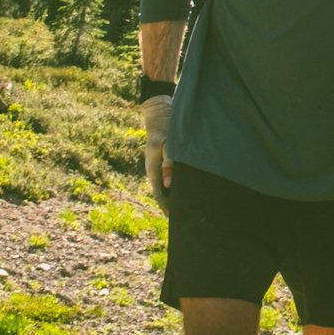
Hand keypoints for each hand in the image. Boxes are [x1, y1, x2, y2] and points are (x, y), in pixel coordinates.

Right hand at [140, 95, 172, 209]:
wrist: (158, 117)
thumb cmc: (166, 131)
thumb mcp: (169, 147)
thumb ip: (170, 164)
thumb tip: (169, 185)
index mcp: (153, 170)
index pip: (158, 194)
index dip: (165, 206)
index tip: (173, 217)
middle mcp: (152, 171)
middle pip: (160, 193)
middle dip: (168, 204)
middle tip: (180, 216)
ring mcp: (154, 168)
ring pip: (161, 187)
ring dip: (169, 196)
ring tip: (181, 206)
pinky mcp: (158, 163)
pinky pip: (163, 180)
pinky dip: (170, 188)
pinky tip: (178, 190)